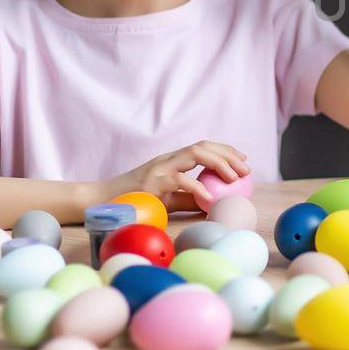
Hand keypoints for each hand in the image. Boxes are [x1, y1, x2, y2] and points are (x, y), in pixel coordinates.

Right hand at [102, 141, 249, 213]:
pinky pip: (179, 179)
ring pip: (194, 153)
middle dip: (227, 154)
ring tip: (233, 177)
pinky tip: (209, 197)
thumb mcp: (168, 199)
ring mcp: (159, 168)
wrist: (102, 203)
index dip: (225, 150)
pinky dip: (196, 187)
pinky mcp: (152, 182)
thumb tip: (216, 203)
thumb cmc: (136, 202)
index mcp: (172, 162)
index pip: (202, 147)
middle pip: (202, 146)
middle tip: (245, 170)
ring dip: (218, 163)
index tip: (243, 160)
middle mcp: (167, 160)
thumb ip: (189, 198)